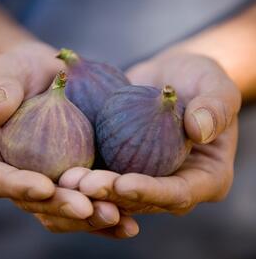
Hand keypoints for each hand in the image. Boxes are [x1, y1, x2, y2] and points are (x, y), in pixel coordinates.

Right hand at [0, 41, 138, 236]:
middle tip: (87, 209)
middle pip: (33, 202)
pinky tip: (130, 221)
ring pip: (61, 209)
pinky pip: (86, 199)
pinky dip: (107, 211)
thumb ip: (1, 88)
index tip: (46, 187)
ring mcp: (45, 178)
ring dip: (88, 218)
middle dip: (60, 207)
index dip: (18, 186)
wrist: (44, 75)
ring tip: (117, 217)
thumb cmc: (20, 70)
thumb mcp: (6, 70)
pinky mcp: (71, 176)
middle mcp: (15, 174)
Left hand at [60, 51, 240, 215]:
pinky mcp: (120, 165)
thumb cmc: (199, 80)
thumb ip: (216, 107)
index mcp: (205, 178)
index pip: (178, 193)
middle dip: (111, 195)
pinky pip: (102, 173)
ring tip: (66, 179)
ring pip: (115, 193)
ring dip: (90, 190)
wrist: (170, 78)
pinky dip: (82, 173)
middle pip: (141, 200)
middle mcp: (172, 185)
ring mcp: (145, 178)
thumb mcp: (216, 85)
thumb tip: (200, 129)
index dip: (151, 192)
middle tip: (84, 185)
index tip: (124, 183)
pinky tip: (61, 168)